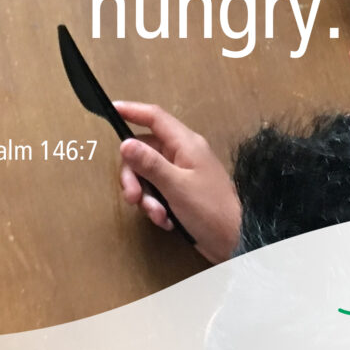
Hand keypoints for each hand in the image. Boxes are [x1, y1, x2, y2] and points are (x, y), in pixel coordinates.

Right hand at [115, 101, 240, 262]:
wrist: (237, 241)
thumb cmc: (210, 210)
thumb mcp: (176, 187)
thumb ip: (150, 164)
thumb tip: (125, 143)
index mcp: (185, 143)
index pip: (154, 117)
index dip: (132, 111)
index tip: (111, 108)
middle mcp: (183, 153)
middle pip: (144, 150)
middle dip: (134, 175)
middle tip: (133, 198)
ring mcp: (182, 172)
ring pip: (148, 174)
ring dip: (146, 196)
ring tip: (158, 216)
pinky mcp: (182, 192)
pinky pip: (157, 190)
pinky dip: (156, 205)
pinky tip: (166, 221)